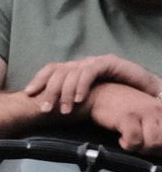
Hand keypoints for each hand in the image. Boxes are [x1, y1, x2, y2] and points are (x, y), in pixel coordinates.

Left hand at [26, 54, 161, 115]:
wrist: (143, 89)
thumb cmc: (115, 94)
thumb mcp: (89, 96)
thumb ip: (72, 98)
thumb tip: (51, 108)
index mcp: (75, 69)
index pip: (52, 70)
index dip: (38, 79)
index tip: (28, 94)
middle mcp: (82, 63)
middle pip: (58, 72)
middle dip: (49, 91)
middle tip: (45, 109)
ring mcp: (95, 61)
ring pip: (72, 73)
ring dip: (66, 93)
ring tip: (65, 110)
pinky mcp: (108, 63)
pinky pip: (90, 73)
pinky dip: (82, 86)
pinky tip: (80, 99)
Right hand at [88, 81, 161, 152]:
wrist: (100, 94)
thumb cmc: (123, 107)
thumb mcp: (148, 115)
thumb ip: (158, 127)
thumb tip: (160, 149)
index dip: (161, 148)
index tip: (154, 149)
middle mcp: (158, 110)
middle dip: (153, 151)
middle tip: (141, 146)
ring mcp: (144, 112)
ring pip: (153, 144)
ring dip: (141, 149)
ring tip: (132, 142)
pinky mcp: (128, 117)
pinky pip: (134, 141)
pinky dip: (127, 145)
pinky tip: (121, 138)